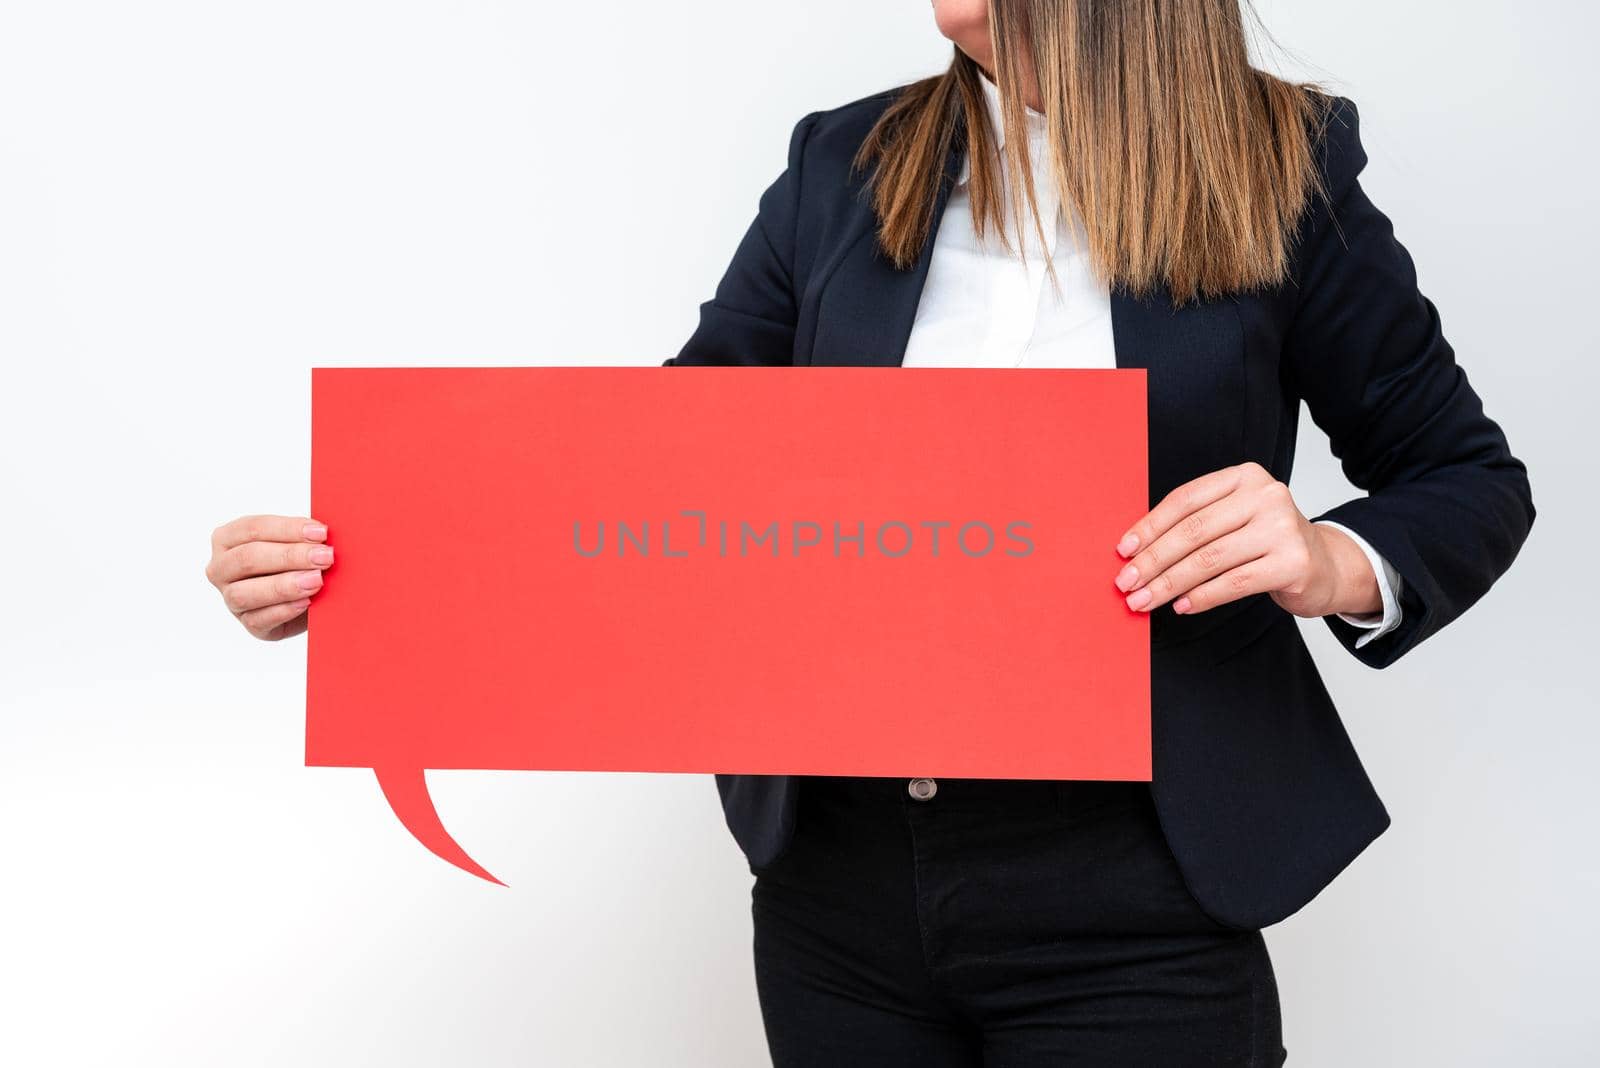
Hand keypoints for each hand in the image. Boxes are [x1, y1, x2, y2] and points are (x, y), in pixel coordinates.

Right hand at [206, 515, 333, 639]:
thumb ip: (303, 536)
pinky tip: (306, 603)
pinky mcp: (248, 624)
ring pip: (244, 593)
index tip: (321, 533)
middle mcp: (222, 569)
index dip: (287, 529)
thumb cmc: (297, 563)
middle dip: (290, 556)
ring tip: (316, 581)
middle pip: (247, 558)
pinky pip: (258, 620)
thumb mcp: (297, 544)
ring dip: (283, 586)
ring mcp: (230, 599)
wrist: (310, 598)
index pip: (252, 528)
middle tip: (325, 557)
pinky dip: (283, 611)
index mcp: (227, 539)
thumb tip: (322, 532)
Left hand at [1112, 462, 1381, 618]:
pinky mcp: (1293, 564)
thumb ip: (1195, 524)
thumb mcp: (1235, 518)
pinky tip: (1182, 606)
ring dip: (1170, 584)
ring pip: (1209, 559)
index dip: (1150, 526)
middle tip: (1127, 583)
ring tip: (1145, 601)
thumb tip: (1136, 551)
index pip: (1185, 500)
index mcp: (1244, 477)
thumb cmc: (1268, 541)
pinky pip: (1234, 583)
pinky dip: (1202, 597)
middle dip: (1153, 560)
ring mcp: (1282, 529)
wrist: (1326, 565)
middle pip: (1193, 531)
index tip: (1124, 551)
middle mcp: (1266, 496)